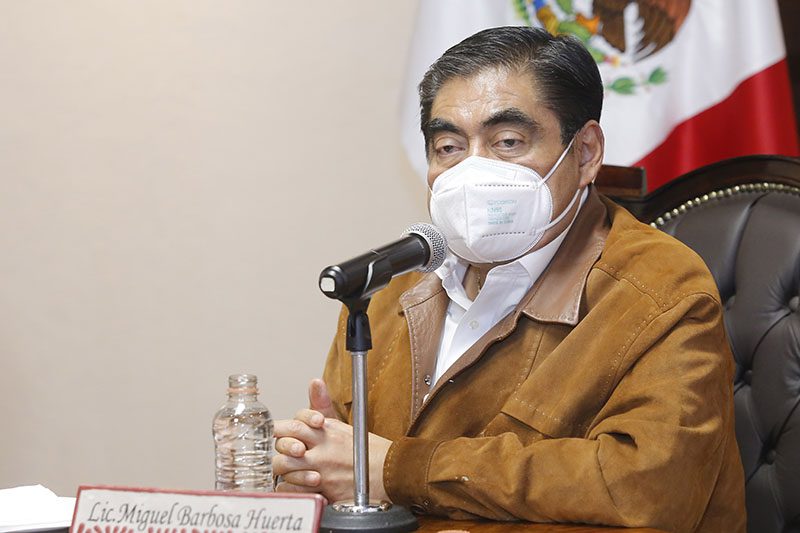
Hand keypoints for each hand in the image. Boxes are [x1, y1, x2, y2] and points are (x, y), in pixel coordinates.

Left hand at [272, 379, 391, 501]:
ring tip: (292, 468)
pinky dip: (289, 487)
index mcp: (327, 429)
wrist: (387, 472)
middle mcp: (323, 448)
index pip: (295, 424)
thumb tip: (315, 381)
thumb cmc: (363, 450)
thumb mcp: (341, 423)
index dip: (283, 429)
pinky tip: (296, 483)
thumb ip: (323, 404)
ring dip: (284, 469)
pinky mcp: (325, 489)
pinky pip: (292, 489)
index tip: (283, 433)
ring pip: (285, 467)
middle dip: (281, 449)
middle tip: (286, 452)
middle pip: (285, 445)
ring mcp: (323, 470)